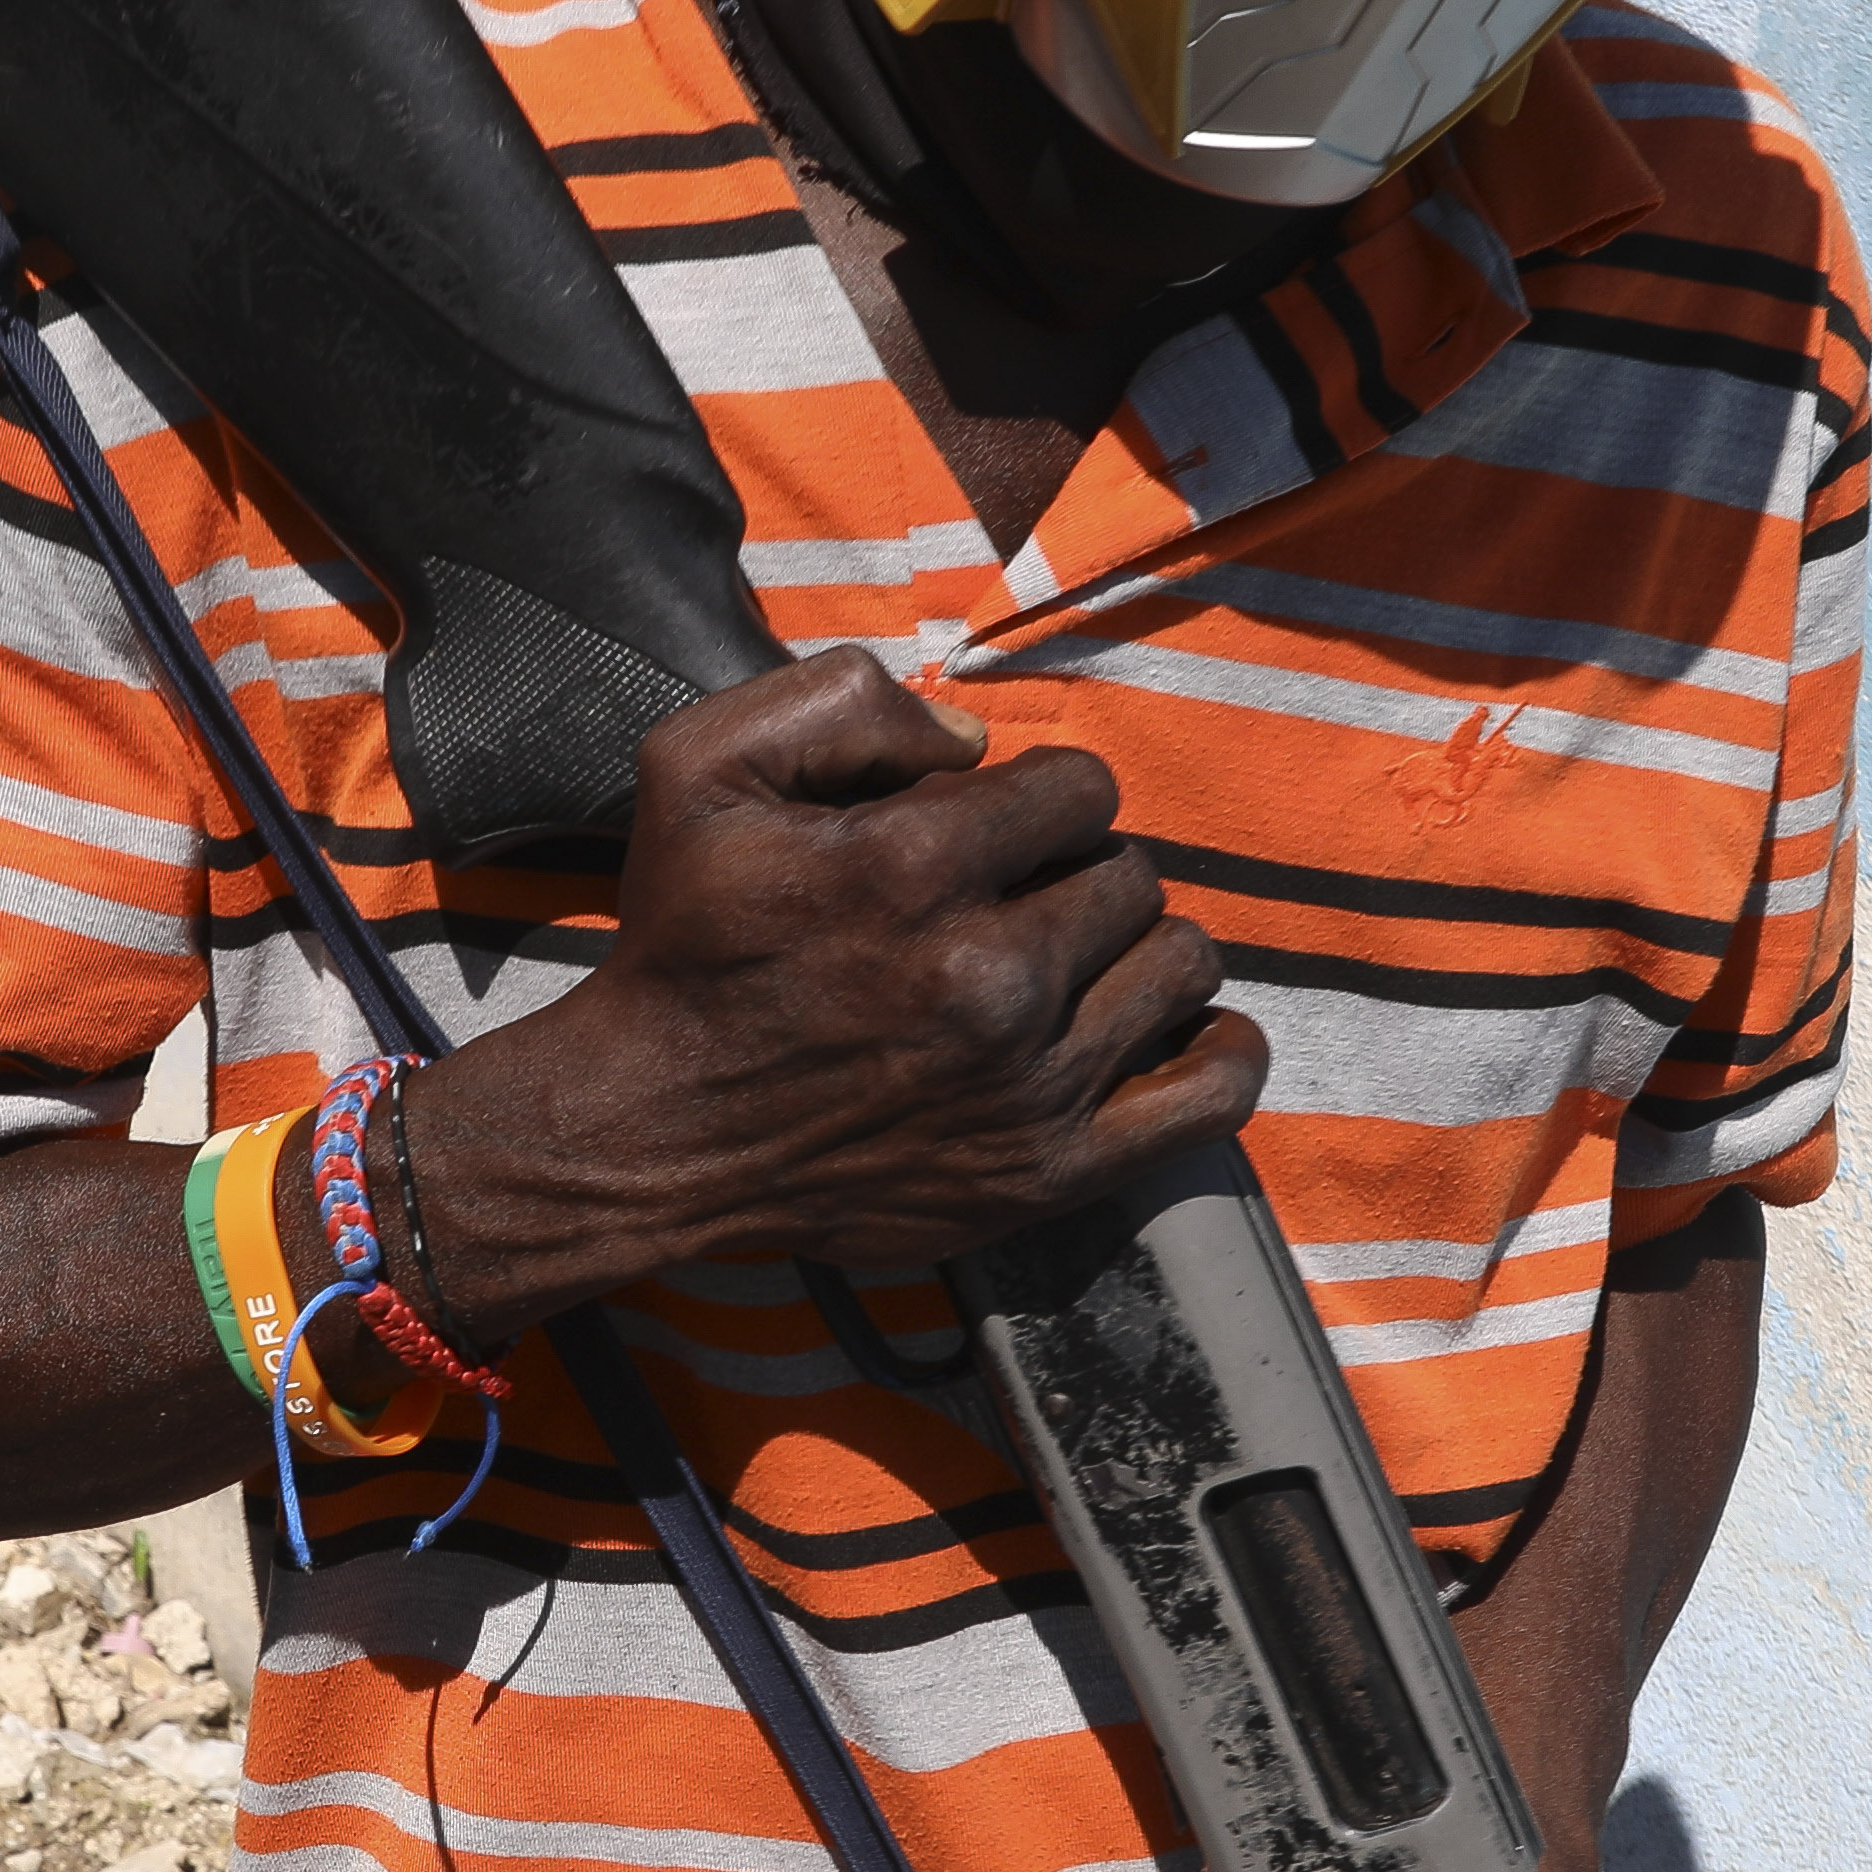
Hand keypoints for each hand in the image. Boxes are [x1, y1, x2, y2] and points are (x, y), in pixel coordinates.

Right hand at [398, 652, 1263, 1339]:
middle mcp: (990, 974)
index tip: (994, 833)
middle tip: (1013, 904)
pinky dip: (1219, 1050)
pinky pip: (1209, 1093)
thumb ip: (840, 701)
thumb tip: (976, 743)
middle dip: (1079, 872)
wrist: (652, 1132)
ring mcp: (1031, 1081)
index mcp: (914, 865)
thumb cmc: (683, 944)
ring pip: (1177, 964)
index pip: (1081, 789)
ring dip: (1135, 950)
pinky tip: (1178, 1027)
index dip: (1041, 799)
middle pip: (1132, 875)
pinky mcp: (1051, 1171)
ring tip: (1071, 964)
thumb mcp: (697, 768)